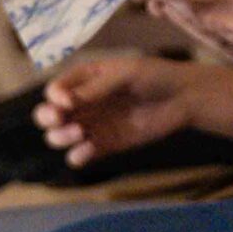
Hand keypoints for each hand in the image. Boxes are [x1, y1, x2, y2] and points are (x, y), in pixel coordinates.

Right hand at [31, 57, 232, 166]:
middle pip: (47, 116)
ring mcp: (93, 125)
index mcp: (85, 79)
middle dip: (47, 119)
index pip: (55, 90)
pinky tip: (89, 150)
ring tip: (80, 134)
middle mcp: (84, 103)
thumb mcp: (126, 75)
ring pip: (58, 137)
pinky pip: (80, 155)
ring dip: (60, 137)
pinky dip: (78, 156)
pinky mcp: (105, 145)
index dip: (54, 97)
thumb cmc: (156, 76)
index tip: (67, 102)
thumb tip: (63, 102)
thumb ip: (95, 88)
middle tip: (62, 120)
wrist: (185, 98)